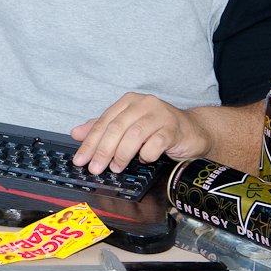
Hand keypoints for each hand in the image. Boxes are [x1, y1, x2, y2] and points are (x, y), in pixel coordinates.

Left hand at [69, 92, 212, 174]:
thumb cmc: (159, 129)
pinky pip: (155, 143)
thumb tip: (76, 133)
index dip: (89, 142)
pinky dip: (146, 154)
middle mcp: (143, 104)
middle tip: (95, 168)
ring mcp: (160, 115)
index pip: (103, 122)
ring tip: (116, 167)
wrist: (194, 131)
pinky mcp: (174, 128)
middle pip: (116, 128)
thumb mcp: (128, 127)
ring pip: (133, 135)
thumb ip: (103, 129)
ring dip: (121, 154)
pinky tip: (143, 160)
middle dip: (102, 151)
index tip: (80, 160)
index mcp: (129, 102)